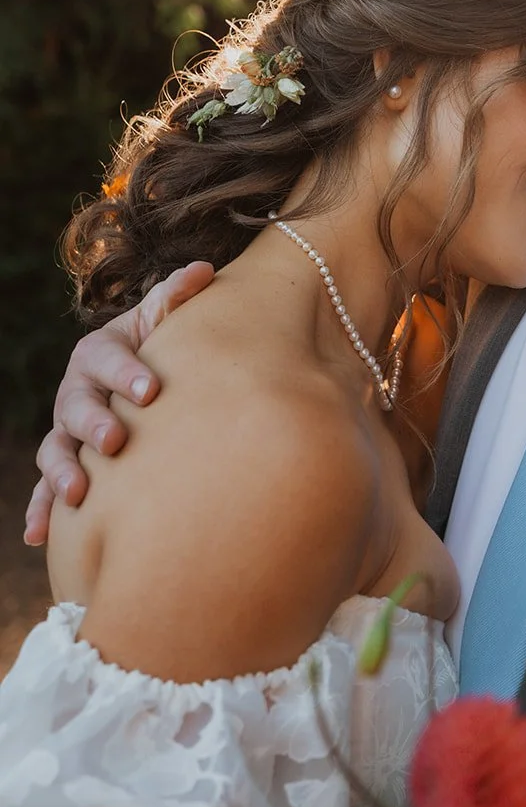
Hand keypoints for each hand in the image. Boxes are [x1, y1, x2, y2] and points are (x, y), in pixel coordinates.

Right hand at [24, 261, 214, 546]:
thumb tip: (206, 270)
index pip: (110, 359)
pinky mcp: (63, 465)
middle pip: (77, 406)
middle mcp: (75, 390)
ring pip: (55, 449)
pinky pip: (45, 490)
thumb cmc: (156, 346)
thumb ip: (176, 296)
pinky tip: (39, 536)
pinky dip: (39, 511)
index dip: (127, 372)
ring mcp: (65, 430)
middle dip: (95, 423)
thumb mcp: (162, 319)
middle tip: (115, 440)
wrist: (136, 376)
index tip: (151, 389)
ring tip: (78, 493)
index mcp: (99, 352)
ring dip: (61, 471)